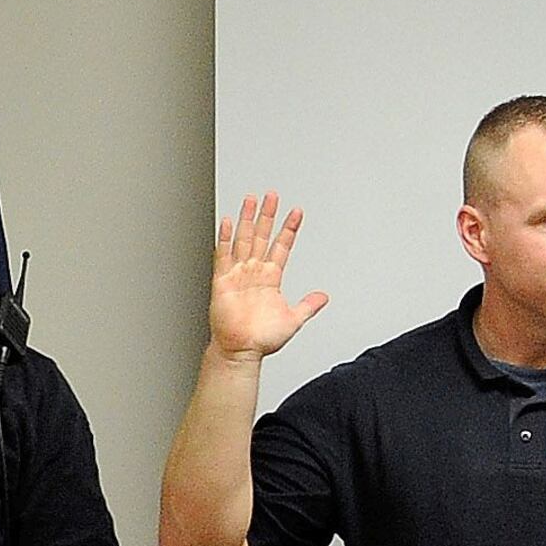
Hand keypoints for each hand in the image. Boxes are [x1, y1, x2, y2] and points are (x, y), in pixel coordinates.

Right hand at [207, 193, 327, 360]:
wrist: (241, 350)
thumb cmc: (262, 338)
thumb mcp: (293, 320)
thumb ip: (308, 305)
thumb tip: (323, 297)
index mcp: (271, 278)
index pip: (282, 246)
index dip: (289, 229)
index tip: (297, 212)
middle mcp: (254, 272)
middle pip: (262, 236)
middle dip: (268, 215)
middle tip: (273, 195)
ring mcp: (238, 274)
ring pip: (244, 240)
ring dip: (248, 220)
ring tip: (252, 200)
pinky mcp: (222, 281)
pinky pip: (223, 255)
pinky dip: (225, 238)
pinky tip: (228, 222)